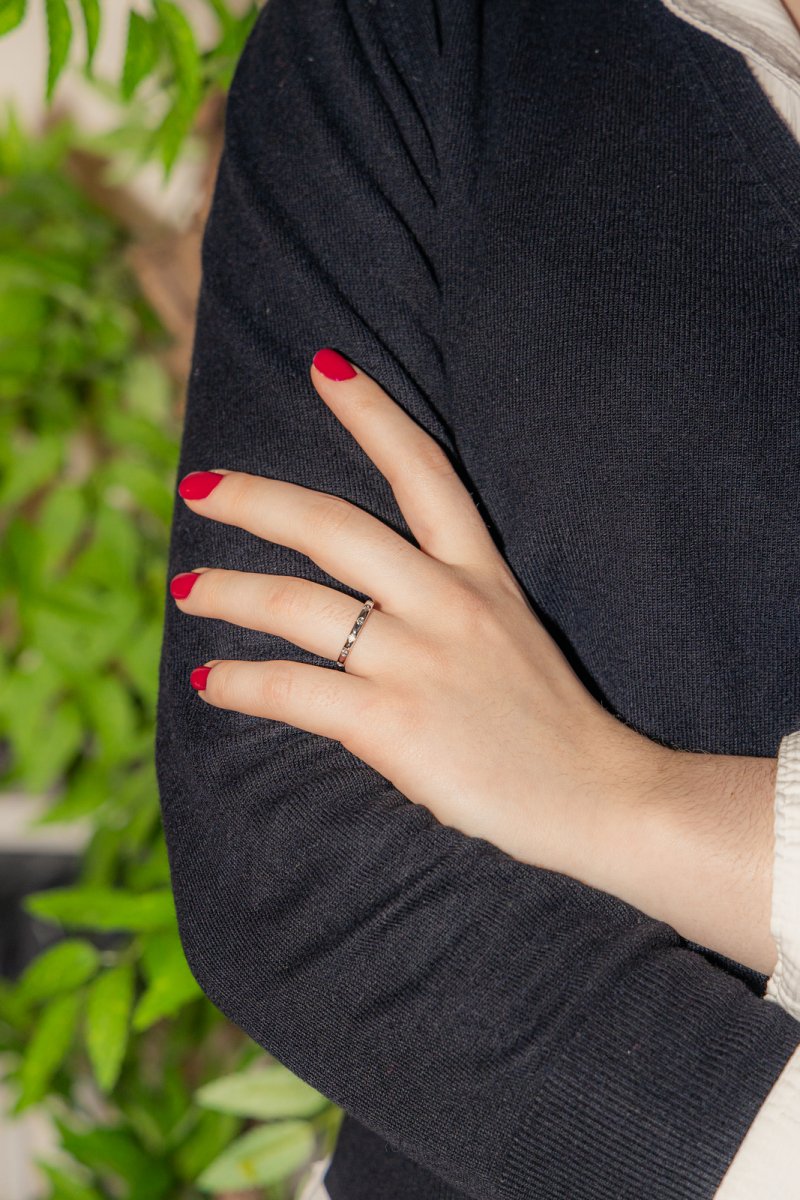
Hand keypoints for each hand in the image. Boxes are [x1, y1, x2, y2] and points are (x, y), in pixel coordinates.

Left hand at [170, 347, 660, 896]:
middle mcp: (447, 602)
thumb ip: (444, 604)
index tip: (324, 366)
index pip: (422, 471)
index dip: (371, 413)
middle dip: (254, 499)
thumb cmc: (548, 722)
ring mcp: (419, 662)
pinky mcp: (394, 724)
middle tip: (198, 488)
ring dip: (228, 594)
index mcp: (480, 573)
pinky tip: (211, 681)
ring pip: (297, 607)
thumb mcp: (510, 633)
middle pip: (332, 528)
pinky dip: (241, 683)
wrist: (598, 796)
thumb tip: (361, 601)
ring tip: (187, 592)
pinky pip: (293, 689)